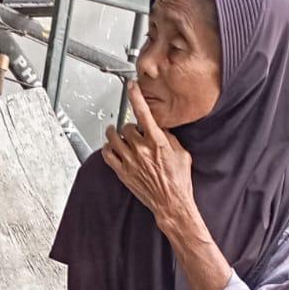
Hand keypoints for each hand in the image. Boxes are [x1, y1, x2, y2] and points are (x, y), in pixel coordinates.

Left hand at [102, 84, 196, 228]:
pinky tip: (110, 146)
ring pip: (113, 138)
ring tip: (115, 131)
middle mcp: (141, 149)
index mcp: (157, 141)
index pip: (143, 112)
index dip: (135, 96)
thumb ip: (169, 137)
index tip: (131, 86)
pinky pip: (107, 155)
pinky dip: (107, 148)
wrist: (171, 203)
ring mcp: (130, 161)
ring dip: (114, 133)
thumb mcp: (181, 153)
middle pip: (126, 126)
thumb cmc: (178, 181)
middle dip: (130, 126)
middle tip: (133, 129)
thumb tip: (160, 128)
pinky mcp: (122, 172)